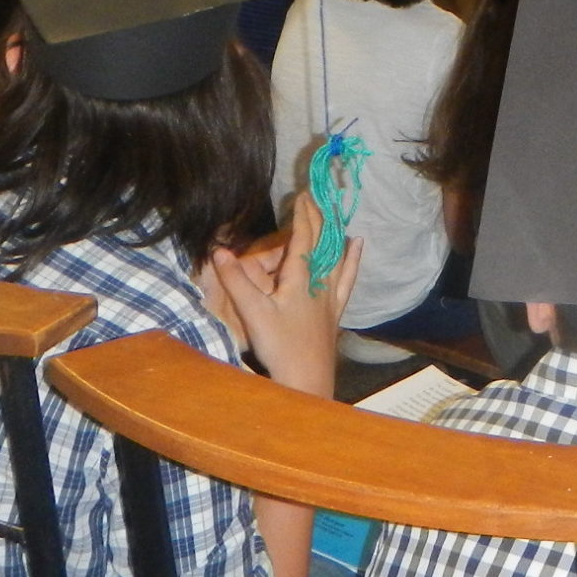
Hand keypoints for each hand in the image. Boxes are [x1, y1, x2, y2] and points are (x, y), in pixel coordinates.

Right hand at [209, 187, 352, 397]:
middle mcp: (319, 283)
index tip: (301, 194)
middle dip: (317, 218)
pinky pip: (348, 278)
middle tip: (313, 197)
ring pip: (336, 256)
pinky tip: (358, 247)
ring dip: (334, 233)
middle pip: (321, 243)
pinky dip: (353, 260)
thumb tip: (218, 251)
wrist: (308, 381)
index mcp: (300, 278)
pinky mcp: (335, 312)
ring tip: (336, 213)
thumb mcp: (253, 314)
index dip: (302, 214)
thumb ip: (236, 281)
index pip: (303, 238)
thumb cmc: (280, 348)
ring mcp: (330, 297)